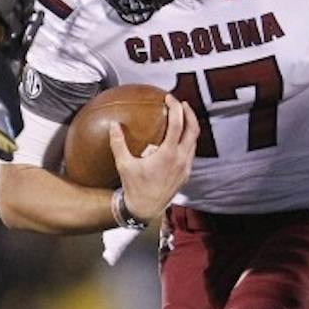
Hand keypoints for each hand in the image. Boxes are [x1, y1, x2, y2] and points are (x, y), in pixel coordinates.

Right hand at [111, 94, 198, 223]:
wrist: (145, 210)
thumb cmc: (135, 188)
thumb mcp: (124, 164)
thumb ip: (118, 143)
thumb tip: (113, 125)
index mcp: (168, 154)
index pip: (178, 124)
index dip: (176, 107)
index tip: (170, 98)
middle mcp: (181, 160)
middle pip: (193, 129)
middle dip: (189, 113)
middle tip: (181, 103)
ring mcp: (186, 168)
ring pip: (194, 141)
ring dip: (190, 127)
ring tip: (182, 118)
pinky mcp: (186, 175)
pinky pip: (191, 152)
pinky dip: (188, 141)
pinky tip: (179, 139)